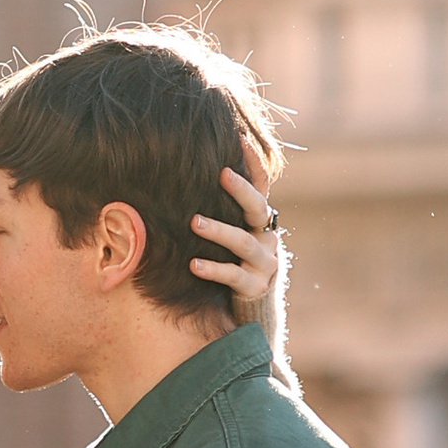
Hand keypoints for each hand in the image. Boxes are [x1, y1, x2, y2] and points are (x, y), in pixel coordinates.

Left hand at [189, 165, 282, 316]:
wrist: (253, 310)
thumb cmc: (233, 261)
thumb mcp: (230, 232)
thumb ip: (217, 208)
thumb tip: (181, 172)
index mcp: (259, 220)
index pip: (261, 184)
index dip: (253, 162)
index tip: (238, 137)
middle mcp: (266, 237)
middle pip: (258, 207)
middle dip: (241, 189)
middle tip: (221, 173)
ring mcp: (264, 263)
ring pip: (244, 242)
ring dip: (219, 230)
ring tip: (194, 222)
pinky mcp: (255, 287)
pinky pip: (235, 276)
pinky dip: (214, 269)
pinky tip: (194, 264)